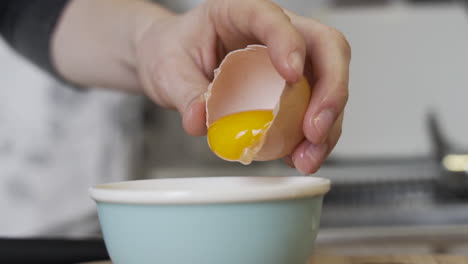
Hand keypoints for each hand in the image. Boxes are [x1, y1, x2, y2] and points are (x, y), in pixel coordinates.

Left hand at [53, 0, 349, 173]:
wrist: (171, 62)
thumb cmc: (172, 52)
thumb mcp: (168, 70)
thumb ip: (185, 93)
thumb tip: (201, 121)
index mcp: (241, 12)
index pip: (274, 18)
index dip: (289, 43)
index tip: (291, 75)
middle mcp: (276, 33)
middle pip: (326, 48)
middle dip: (330, 91)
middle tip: (315, 129)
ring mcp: (289, 61)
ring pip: (327, 84)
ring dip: (328, 125)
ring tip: (307, 158)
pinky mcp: (290, 90)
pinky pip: (313, 110)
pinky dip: (313, 137)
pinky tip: (300, 157)